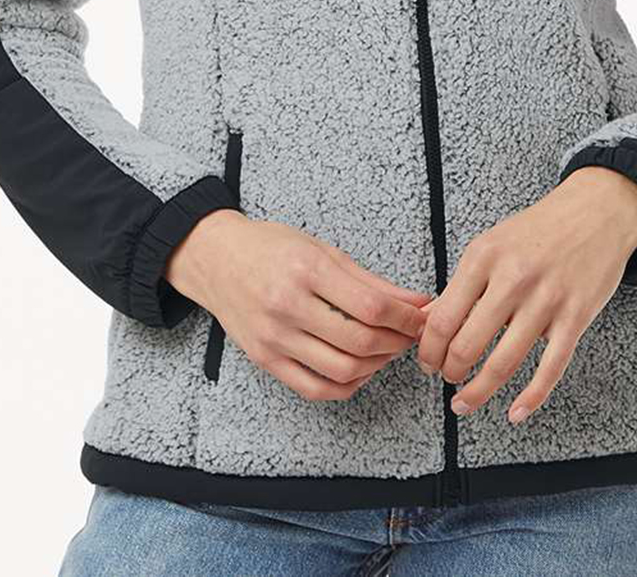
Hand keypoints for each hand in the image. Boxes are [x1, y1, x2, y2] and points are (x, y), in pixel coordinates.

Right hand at [167, 210, 431, 400]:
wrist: (215, 258)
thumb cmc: (271, 248)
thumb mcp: (323, 250)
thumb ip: (371, 281)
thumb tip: (418, 301)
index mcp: (307, 270)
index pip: (371, 306)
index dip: (405, 318)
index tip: (421, 317)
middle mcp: (288, 306)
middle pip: (360, 342)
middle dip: (396, 342)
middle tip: (409, 334)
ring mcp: (274, 337)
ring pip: (341, 370)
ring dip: (376, 366)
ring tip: (386, 350)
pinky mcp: (264, 359)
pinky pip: (314, 389)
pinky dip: (346, 386)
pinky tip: (359, 371)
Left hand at [415, 167, 636, 424]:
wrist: (596, 211)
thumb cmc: (539, 229)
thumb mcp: (491, 244)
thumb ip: (460, 284)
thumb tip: (427, 322)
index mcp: (484, 257)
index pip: (444, 317)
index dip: (429, 349)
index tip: (426, 362)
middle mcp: (513, 278)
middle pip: (468, 344)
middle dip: (450, 372)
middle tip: (447, 380)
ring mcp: (547, 299)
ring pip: (504, 362)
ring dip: (479, 391)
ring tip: (465, 401)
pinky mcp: (576, 317)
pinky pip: (551, 368)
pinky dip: (531, 398)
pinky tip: (515, 412)